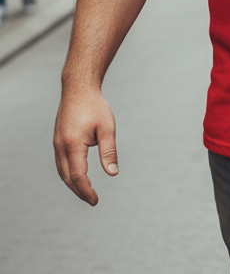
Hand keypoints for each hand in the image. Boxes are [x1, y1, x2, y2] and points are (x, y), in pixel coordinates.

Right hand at [53, 88, 117, 205]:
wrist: (78, 89)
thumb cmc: (95, 106)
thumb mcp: (107, 128)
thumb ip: (109, 151)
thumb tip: (112, 173)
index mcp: (72, 145)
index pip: (78, 176)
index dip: (86, 191)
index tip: (95, 201)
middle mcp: (60, 147)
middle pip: (67, 178)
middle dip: (79, 191)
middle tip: (92, 200)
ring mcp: (56, 144)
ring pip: (62, 172)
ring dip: (73, 184)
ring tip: (86, 191)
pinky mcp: (57, 140)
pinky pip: (61, 163)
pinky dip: (68, 173)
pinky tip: (77, 175)